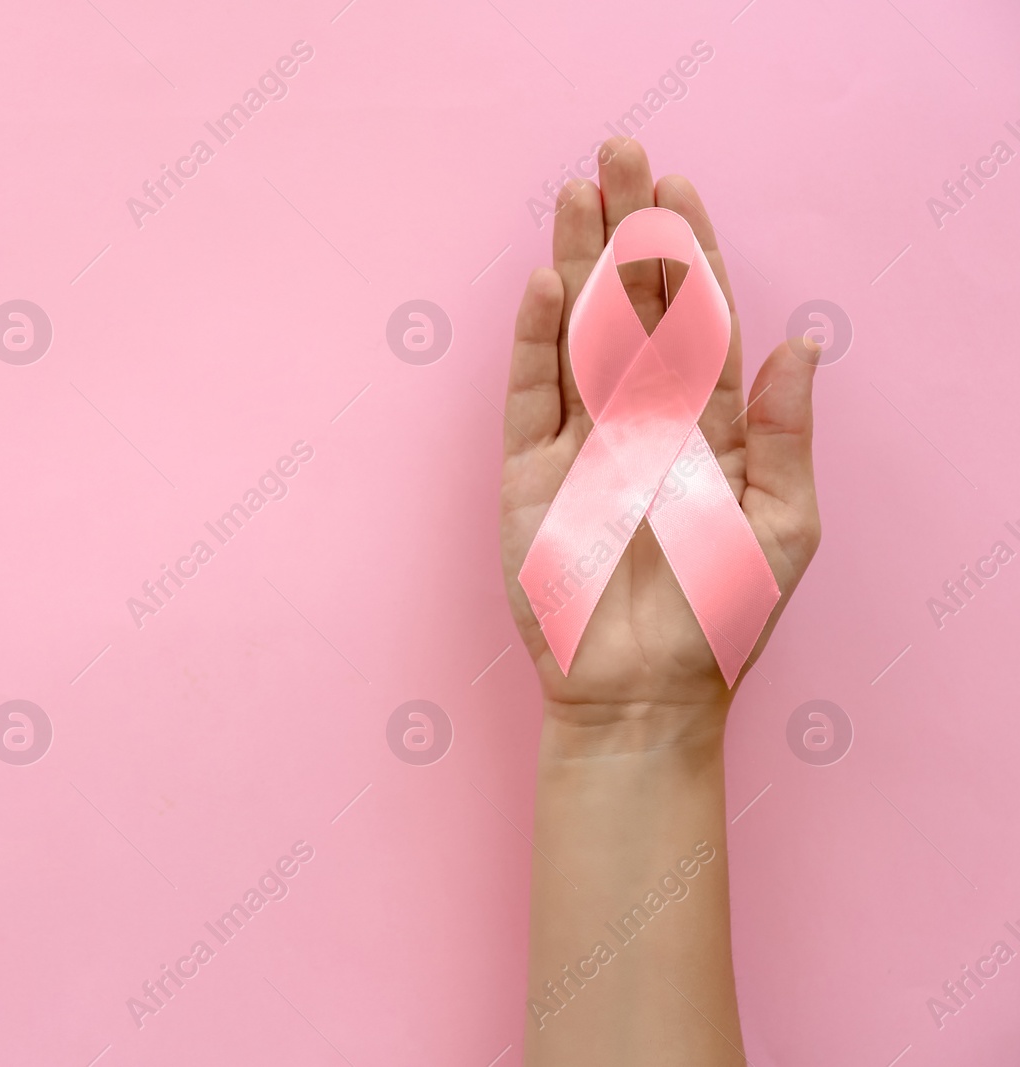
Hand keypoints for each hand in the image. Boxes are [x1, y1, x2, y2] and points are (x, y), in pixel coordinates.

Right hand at [498, 139, 820, 743]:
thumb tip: (805, 341)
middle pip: (632, 306)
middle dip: (627, 231)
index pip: (700, 319)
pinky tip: (544, 283)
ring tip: (575, 193)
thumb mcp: (783, 529)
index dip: (691, 255)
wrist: (640, 693)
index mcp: (710, 426)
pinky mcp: (530, 473)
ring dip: (577, 264)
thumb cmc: (720, 620)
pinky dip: (534, 340)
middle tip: (619, 153)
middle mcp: (644, 419)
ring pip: (579, 333)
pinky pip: (531, 393)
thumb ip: (785, 435)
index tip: (680, 189)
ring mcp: (583, 441)